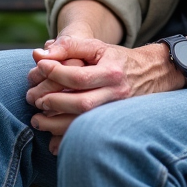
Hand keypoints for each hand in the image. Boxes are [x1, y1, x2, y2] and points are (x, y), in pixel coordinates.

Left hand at [25, 36, 181, 152]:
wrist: (152, 74)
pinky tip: (52, 138)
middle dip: (54, 103)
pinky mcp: (113, 124)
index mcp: (112, 73)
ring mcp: (115, 112)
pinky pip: (88, 136)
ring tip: (37, 119)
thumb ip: (69, 46)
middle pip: (82, 104)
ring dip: (56, 124)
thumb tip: (40, 54)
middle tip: (34, 99)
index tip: (40, 67)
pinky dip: (68, 140)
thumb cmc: (117, 59)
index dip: (56, 73)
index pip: (80, 77)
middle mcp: (116, 94)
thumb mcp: (97, 47)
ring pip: (84, 123)